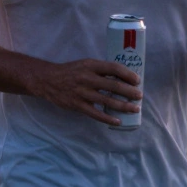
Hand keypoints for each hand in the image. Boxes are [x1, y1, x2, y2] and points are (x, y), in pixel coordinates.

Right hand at [27, 58, 141, 125]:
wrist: (47, 80)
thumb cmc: (71, 72)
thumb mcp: (85, 65)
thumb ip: (101, 70)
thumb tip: (124, 78)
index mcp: (90, 65)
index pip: (113, 68)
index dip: (128, 74)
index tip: (137, 80)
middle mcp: (86, 78)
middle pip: (113, 86)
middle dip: (129, 92)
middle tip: (139, 96)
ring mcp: (82, 92)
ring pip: (107, 100)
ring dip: (124, 106)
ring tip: (135, 108)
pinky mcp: (77, 104)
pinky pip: (95, 113)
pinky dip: (108, 118)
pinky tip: (118, 121)